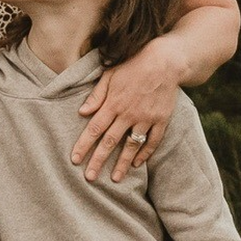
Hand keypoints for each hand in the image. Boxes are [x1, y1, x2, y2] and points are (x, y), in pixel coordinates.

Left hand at [71, 37, 181, 181]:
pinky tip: (137, 164)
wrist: (166, 62)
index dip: (83, 145)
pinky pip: (152, 141)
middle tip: (90, 178)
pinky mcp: (161, 120)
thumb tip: (82, 112)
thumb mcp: (110, 75)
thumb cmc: (134, 65)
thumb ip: (96, 95)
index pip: (94, 129)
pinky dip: (145, 153)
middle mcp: (128, 114)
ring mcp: (146, 119)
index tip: (75, 160)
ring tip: (115, 178)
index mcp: (113, 103)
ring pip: (131, 146)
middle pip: (110, 142)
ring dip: (122, 164)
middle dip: (98, 161)